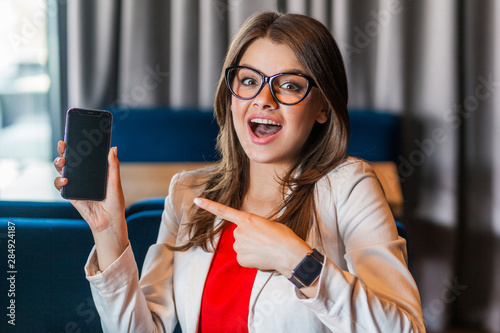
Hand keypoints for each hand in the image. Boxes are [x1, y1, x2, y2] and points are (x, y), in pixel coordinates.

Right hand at [54, 141, 127, 269]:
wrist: (109, 221)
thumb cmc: (115, 202)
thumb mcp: (115, 183)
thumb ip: (113, 166)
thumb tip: (113, 148)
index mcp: (94, 171)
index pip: (83, 156)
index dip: (76, 146)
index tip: (71, 137)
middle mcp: (83, 176)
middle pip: (69, 161)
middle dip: (63, 152)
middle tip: (63, 146)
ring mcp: (76, 185)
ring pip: (62, 171)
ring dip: (59, 164)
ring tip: (63, 162)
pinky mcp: (71, 195)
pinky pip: (61, 187)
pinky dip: (60, 182)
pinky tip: (65, 179)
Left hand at [193, 197, 311, 276]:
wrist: (289, 254)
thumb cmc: (283, 237)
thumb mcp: (269, 224)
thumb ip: (254, 227)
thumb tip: (250, 239)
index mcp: (247, 219)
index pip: (223, 211)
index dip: (209, 205)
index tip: (197, 200)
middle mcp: (239, 231)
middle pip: (239, 234)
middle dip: (249, 237)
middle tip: (265, 240)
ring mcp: (238, 246)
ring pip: (241, 246)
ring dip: (251, 248)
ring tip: (266, 249)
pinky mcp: (240, 259)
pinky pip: (243, 257)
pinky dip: (251, 258)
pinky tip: (262, 257)